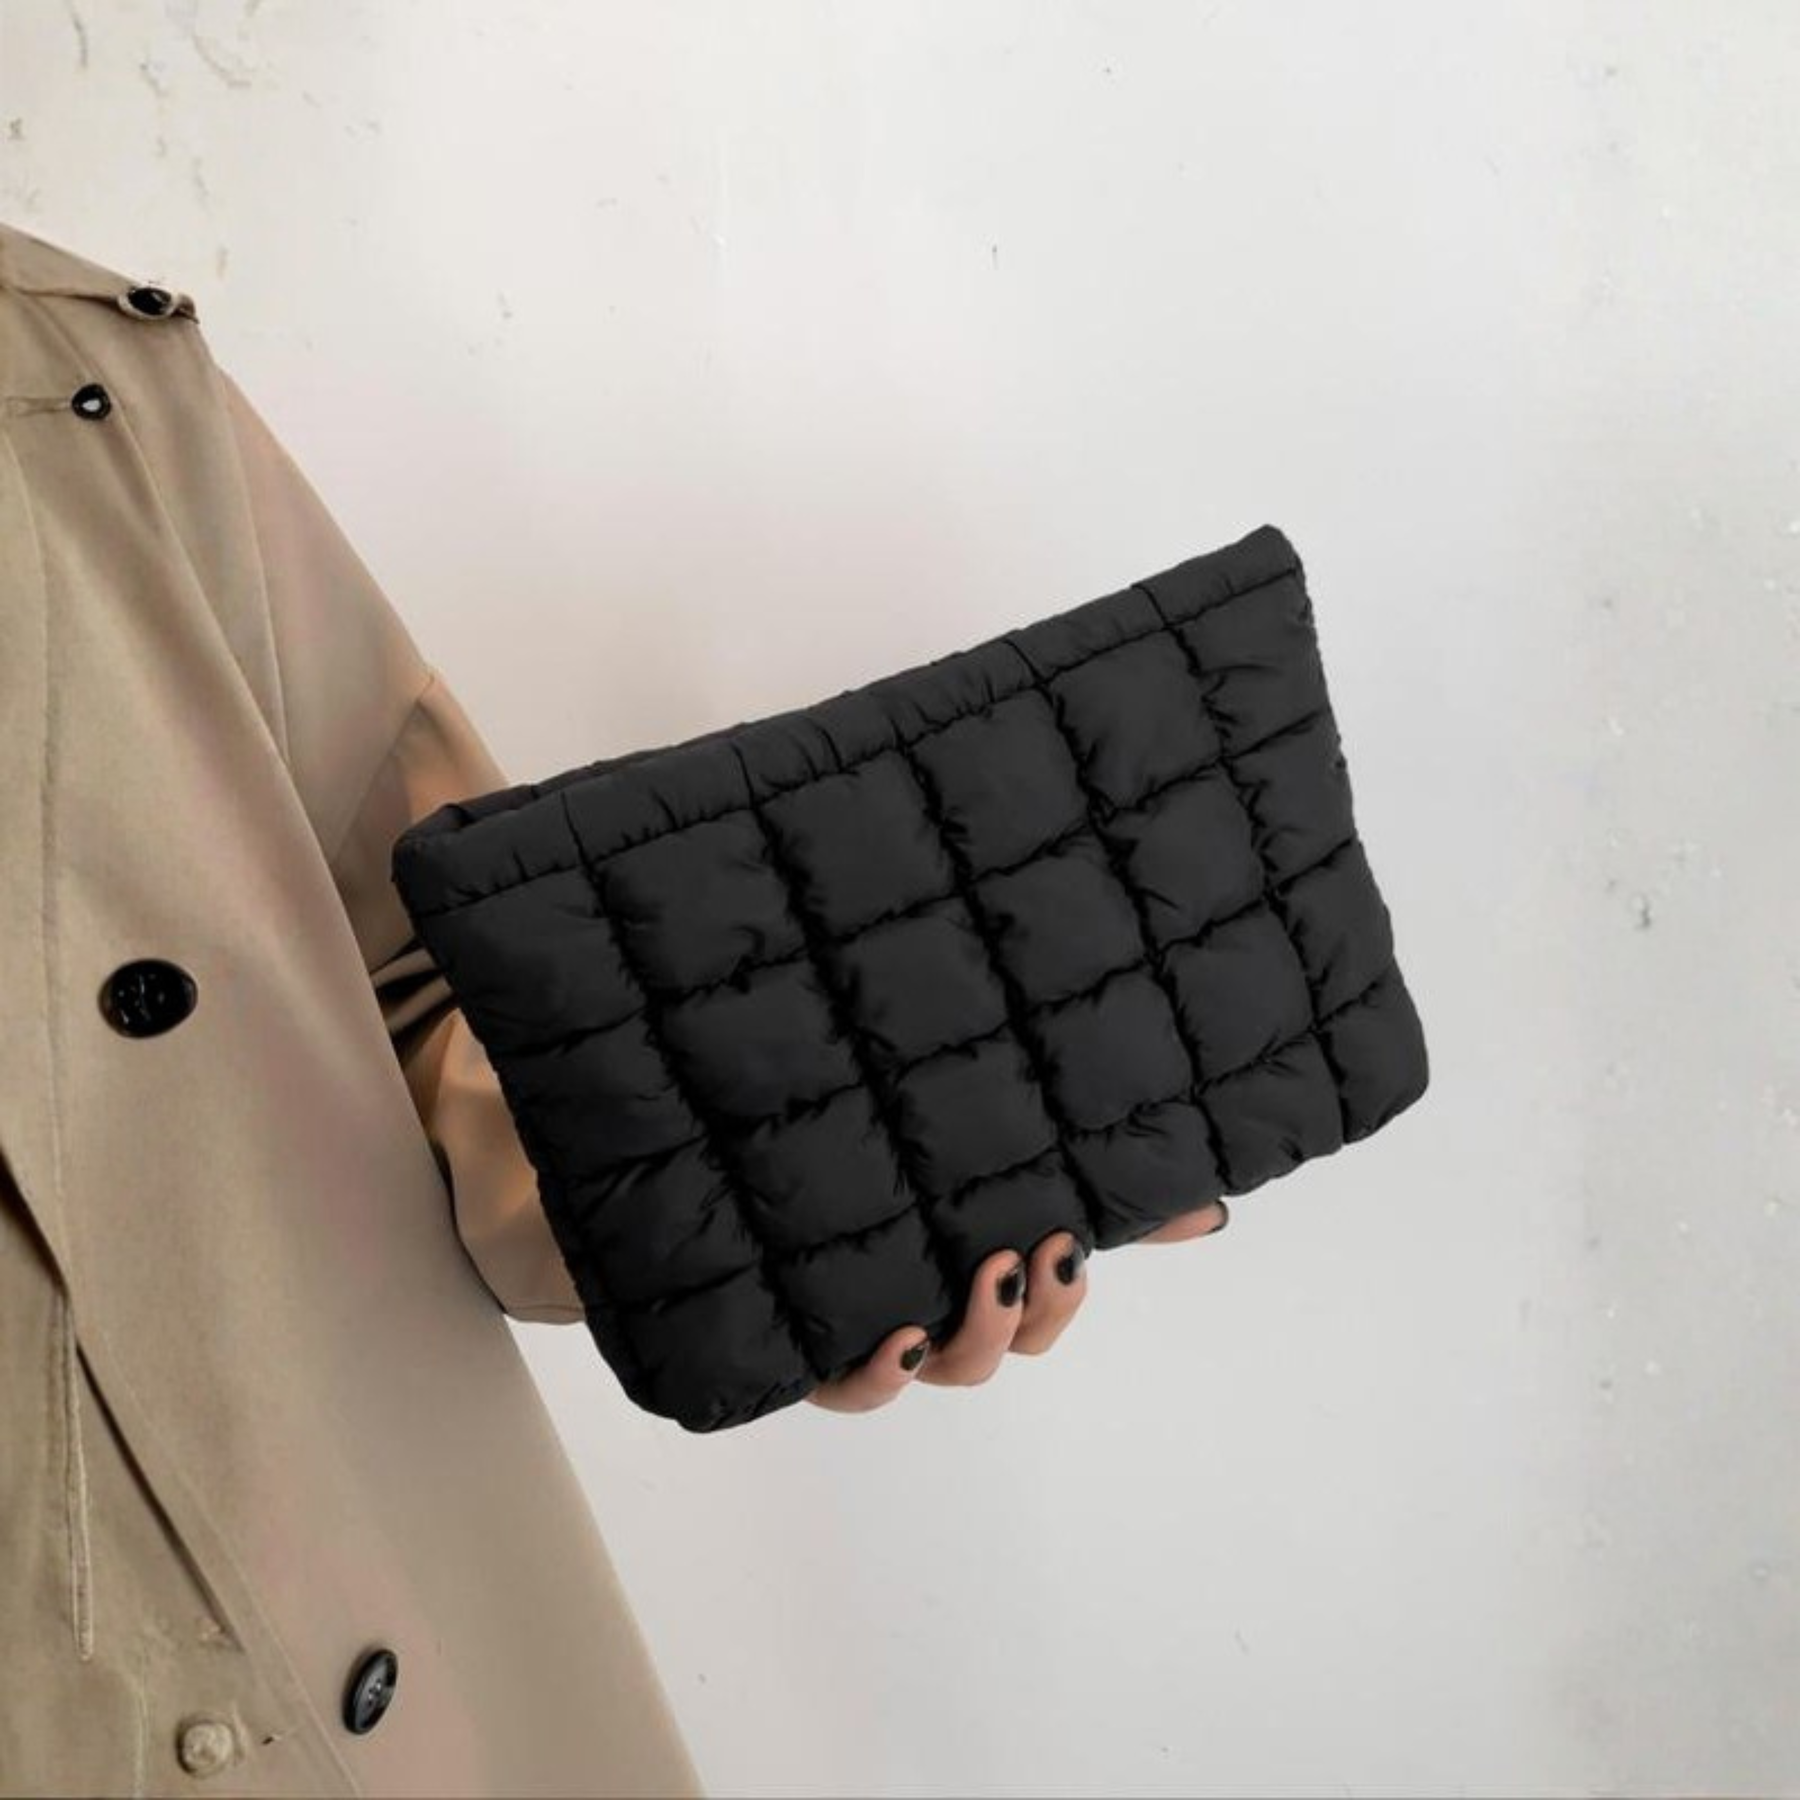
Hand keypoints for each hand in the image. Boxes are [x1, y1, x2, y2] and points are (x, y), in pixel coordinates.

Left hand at [805, 1197, 1230, 1414]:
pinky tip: (902, 1340)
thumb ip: (1093, 1188)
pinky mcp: (804, 1343)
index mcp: (964, 1270)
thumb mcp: (987, 1160)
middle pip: (996, 1350)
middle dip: (1031, 1310)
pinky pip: (850, 1391)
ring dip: (976, 1334)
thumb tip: (1209, 1211)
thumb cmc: (872, 1155)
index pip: (1037, 1312)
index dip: (1063, 1293)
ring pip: (941, 1368)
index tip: (1067, 1237)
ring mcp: (863, 1329)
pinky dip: (882, 1377)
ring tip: (982, 1275)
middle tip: (1032, 1249)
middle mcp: (922, 1306)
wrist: (729, 1146)